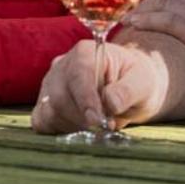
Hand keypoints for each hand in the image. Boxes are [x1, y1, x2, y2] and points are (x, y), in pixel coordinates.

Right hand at [30, 30, 184, 133]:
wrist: (131, 87)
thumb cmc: (138, 81)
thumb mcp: (143, 83)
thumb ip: (128, 90)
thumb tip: (110, 102)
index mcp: (85, 53)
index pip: (78, 75)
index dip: (86, 100)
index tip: (97, 121)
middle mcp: (62, 65)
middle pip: (60, 97)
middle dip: (83, 119)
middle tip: (107, 127)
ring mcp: (50, 84)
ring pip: (49, 111)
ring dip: (74, 126)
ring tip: (97, 126)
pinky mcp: (45, 103)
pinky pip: (41, 121)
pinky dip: (58, 130)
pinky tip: (79, 129)